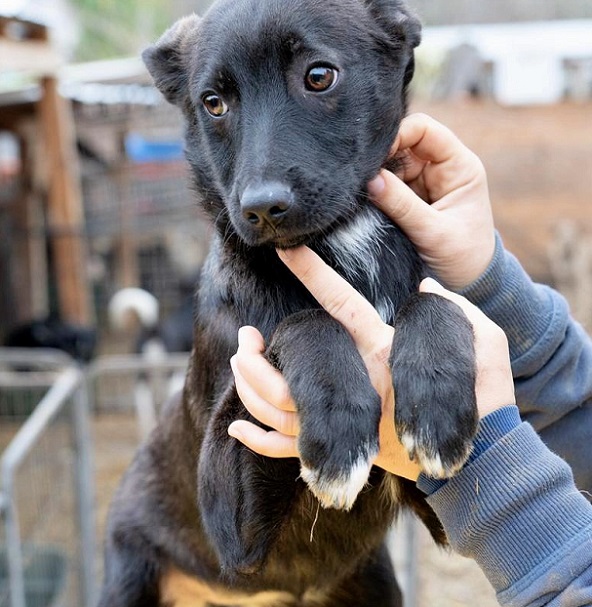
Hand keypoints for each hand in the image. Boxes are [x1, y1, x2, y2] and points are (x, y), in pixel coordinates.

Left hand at [229, 247, 514, 480]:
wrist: (479, 456)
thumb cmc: (483, 394)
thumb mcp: (480, 338)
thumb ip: (450, 308)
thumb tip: (426, 288)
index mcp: (384, 350)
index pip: (341, 302)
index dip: (314, 272)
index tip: (286, 250)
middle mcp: (358, 385)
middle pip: (289, 371)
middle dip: (255, 354)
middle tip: (244, 336)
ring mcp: (347, 422)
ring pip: (279, 410)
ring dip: (251, 386)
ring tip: (240, 363)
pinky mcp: (345, 448)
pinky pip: (289, 451)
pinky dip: (259, 440)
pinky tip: (238, 428)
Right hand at [369, 113, 494, 289]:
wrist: (469, 283)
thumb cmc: (463, 256)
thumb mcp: (433, 232)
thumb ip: (402, 205)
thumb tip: (370, 180)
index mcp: (459, 166)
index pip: (425, 130)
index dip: (398, 134)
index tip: (375, 156)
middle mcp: (440, 169)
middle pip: (402, 145)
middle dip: (382, 159)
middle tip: (362, 178)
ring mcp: (423, 183)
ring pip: (390, 166)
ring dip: (376, 178)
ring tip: (362, 194)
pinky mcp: (409, 199)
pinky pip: (386, 186)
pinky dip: (375, 193)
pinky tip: (365, 201)